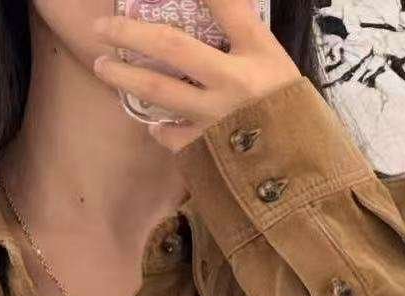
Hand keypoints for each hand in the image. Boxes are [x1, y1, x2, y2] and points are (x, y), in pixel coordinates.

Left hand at [90, 0, 299, 151]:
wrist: (303, 170)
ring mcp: (216, 119)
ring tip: (103, 66)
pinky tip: (152, 122)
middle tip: (101, 28)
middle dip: (130, 34)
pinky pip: (170, 135)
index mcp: (258, 53)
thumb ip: (242, 32)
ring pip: (159, 92)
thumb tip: (208, 7)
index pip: (225, 6)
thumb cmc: (288, 108)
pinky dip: (157, 127)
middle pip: (172, 48)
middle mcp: (234, 82)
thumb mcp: (273, 61)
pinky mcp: (208, 151)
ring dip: (125, 77)